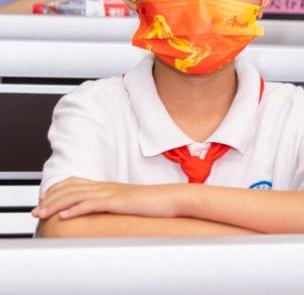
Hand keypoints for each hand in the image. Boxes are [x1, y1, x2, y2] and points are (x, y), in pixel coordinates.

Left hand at [33, 178, 184, 220]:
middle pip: (72, 189)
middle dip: (50, 199)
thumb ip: (113, 203)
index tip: (44, 199)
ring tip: (43, 213)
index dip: (58, 190)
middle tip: (36, 210)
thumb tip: (103, 209)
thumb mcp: (129, 201)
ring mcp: (112, 193)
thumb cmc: (153, 202)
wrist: (172, 198)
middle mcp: (107, 186)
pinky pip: (93, 204)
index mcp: (109, 186)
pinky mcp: (118, 201)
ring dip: (56, 205)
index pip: (77, 183)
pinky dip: (76, 209)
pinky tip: (66, 216)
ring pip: (77, 196)